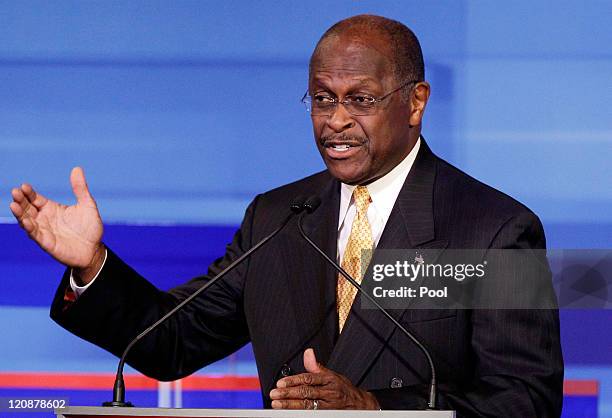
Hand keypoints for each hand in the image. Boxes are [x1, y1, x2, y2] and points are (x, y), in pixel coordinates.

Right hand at [10, 167, 104, 283]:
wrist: (94, 250)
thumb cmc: (90, 228)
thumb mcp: (87, 205)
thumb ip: (80, 188)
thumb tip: (76, 168)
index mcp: (52, 208)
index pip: (35, 198)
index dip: (29, 192)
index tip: (24, 186)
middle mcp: (44, 219)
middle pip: (27, 208)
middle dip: (20, 200)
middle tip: (15, 191)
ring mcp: (44, 231)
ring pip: (27, 221)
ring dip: (20, 213)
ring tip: (13, 204)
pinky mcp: (47, 243)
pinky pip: (35, 235)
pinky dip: (29, 228)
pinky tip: (26, 221)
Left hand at [270, 348, 379, 409]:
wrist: (360, 403)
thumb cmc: (342, 388)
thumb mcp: (332, 374)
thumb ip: (316, 366)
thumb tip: (308, 352)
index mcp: (328, 379)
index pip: (308, 379)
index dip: (293, 381)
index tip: (280, 383)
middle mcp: (329, 392)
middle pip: (306, 392)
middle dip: (288, 394)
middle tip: (274, 394)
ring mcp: (329, 405)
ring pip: (308, 405)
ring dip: (291, 405)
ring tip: (277, 404)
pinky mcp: (329, 414)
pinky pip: (313, 414)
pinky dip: (300, 413)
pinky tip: (290, 413)